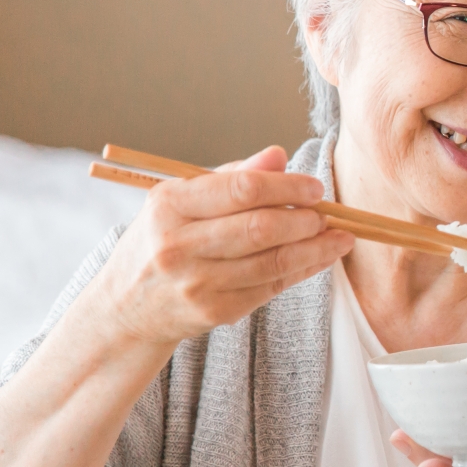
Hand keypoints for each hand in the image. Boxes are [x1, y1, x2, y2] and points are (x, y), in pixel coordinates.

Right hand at [88, 146, 354, 347]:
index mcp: (170, 205)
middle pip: (261, 228)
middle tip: (328, 213)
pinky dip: (303, 271)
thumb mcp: (182, 199)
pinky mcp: (215, 312)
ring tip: (340, 237)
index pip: (242, 189)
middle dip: (305, 219)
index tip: (314, 187)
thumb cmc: (162, 239)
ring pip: (273, 262)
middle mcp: (179, 245)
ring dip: (316, 248)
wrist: (127, 306)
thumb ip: (233, 176)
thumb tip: (278, 155)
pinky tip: (320, 258)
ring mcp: (197, 283)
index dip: (287, 186)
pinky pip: (272, 287)